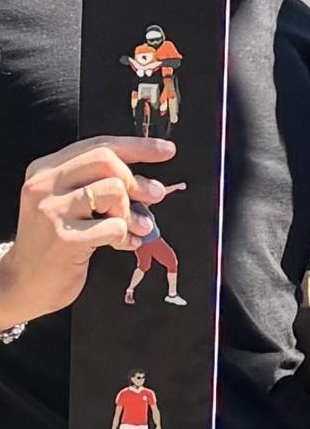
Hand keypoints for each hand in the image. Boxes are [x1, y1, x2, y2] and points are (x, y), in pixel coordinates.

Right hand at [2, 136, 175, 322]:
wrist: (23, 284)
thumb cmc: (54, 243)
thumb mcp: (71, 205)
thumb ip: (101, 186)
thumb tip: (149, 183)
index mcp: (46, 169)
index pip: (98, 145)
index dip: (137, 146)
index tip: (166, 151)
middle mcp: (44, 185)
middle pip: (106, 160)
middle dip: (136, 179)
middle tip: (154, 196)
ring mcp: (52, 211)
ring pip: (113, 190)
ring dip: (131, 212)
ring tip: (133, 228)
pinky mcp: (64, 238)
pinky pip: (115, 226)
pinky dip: (126, 236)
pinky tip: (121, 244)